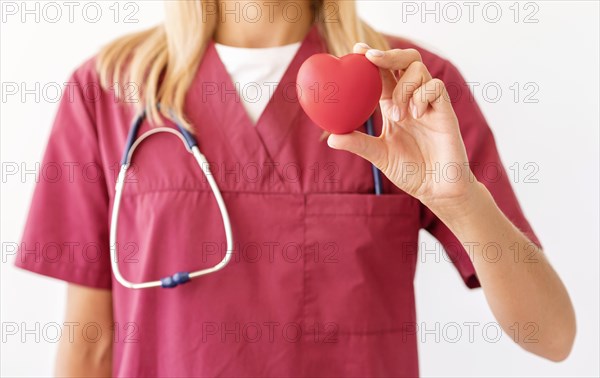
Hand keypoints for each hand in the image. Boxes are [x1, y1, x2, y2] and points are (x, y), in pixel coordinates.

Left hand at [328, 43, 477, 213]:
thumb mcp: (379, 156)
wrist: (437, 188)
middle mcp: (412, 99)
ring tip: (397, 114)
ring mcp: (430, 103)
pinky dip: (421, 96)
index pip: (383, 74)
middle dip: (388, 55)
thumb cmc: (410, 171)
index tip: (356, 49)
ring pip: (419, 70)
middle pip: (405, 60)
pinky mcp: (446, 111)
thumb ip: (358, 144)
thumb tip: (329, 138)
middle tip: (370, 58)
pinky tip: (415, 115)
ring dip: (403, 87)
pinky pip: (436, 87)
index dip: (371, 59)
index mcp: (394, 105)